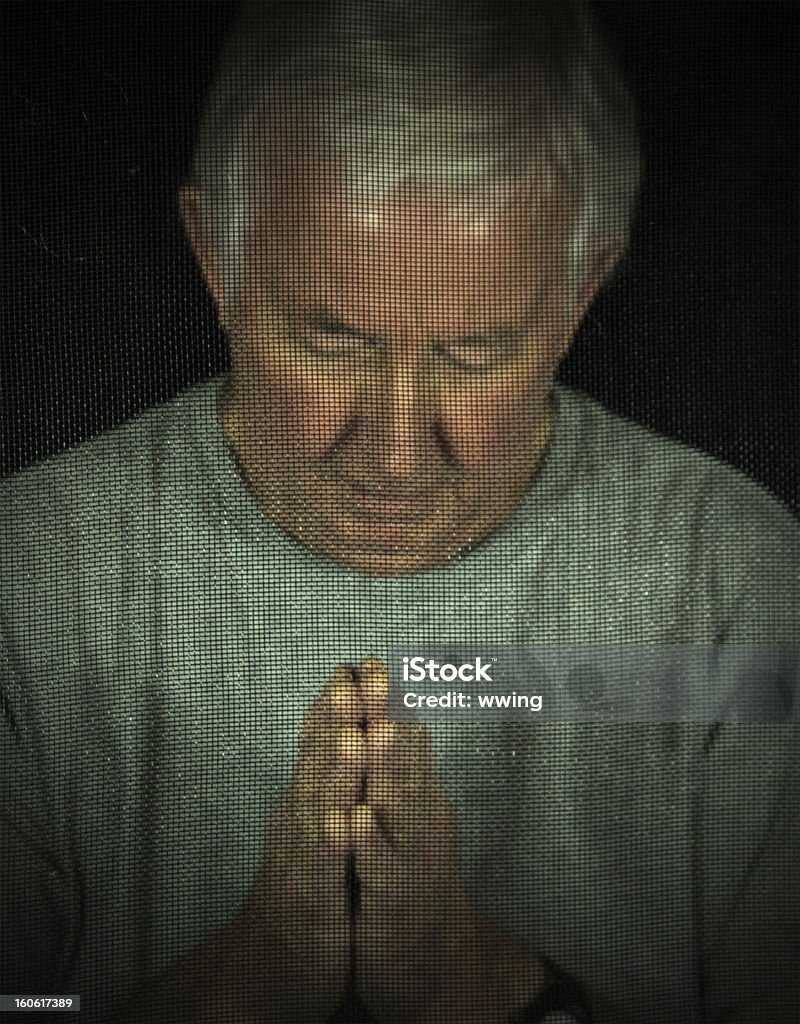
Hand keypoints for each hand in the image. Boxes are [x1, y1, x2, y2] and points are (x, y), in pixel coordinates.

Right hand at [242, 665, 364, 1021]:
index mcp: (314, 797)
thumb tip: (347, 727)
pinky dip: (331, 839)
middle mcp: (303, 816)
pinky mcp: (310, 898)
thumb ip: (329, 777)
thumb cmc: (305, 888)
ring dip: (336, 765)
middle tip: (356, 672)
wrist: (271, 962)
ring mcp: (304, 855)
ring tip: (352, 729)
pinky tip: (340, 818)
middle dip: (341, 715)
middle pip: (322, 757)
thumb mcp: (320, 823)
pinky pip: (321, 866)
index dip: (345, 702)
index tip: (363, 661)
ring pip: (321, 802)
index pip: (328, 740)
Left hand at [349, 658, 547, 1023]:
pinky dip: (368, 842)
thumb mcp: (407, 819)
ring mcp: (411, 857)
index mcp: (417, 797)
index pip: (404, 739)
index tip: (370, 658)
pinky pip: (382, 868)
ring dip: (387, 764)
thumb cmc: (412, 883)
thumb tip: (395, 717)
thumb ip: (402, 770)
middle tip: (373, 669)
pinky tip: (355, 818)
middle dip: (386, 713)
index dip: (387, 699)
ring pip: (399, 804)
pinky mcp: (396, 900)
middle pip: (404, 757)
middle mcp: (420, 818)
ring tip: (375, 727)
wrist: (434, 964)